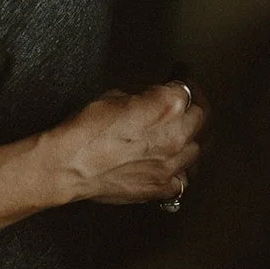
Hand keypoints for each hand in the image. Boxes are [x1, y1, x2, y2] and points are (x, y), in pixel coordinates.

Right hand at [51, 81, 204, 204]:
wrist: (69, 165)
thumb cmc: (85, 130)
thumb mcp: (114, 96)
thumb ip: (142, 98)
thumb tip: (147, 102)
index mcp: (167, 106)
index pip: (187, 89)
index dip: (181, 83)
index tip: (179, 81)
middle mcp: (175, 135)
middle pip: (200, 117)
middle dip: (192, 109)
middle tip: (186, 105)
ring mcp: (170, 164)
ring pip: (196, 149)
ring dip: (190, 140)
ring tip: (182, 135)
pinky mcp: (160, 187)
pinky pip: (182, 180)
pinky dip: (179, 171)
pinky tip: (173, 166)